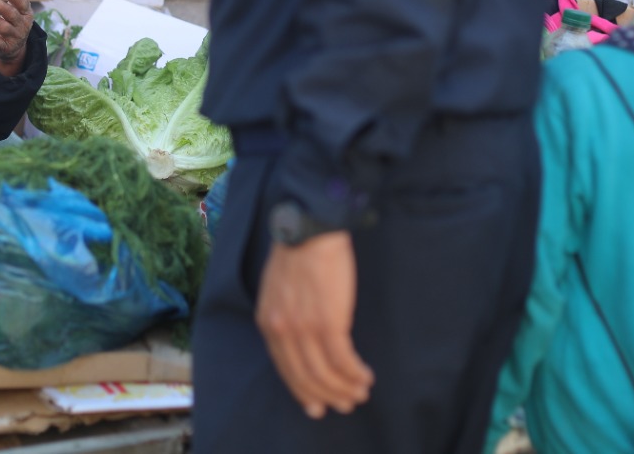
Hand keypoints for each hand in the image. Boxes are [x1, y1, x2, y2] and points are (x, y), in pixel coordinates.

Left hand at [256, 233, 373, 419]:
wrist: (310, 228)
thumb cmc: (298, 251)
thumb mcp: (278, 288)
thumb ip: (284, 314)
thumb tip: (301, 338)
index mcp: (268, 322)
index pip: (284, 369)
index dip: (302, 391)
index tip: (316, 405)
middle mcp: (282, 331)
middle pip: (304, 377)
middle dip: (326, 396)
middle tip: (344, 405)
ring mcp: (304, 329)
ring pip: (325, 374)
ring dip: (345, 388)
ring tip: (360, 392)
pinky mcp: (329, 323)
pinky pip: (343, 361)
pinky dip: (355, 374)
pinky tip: (365, 376)